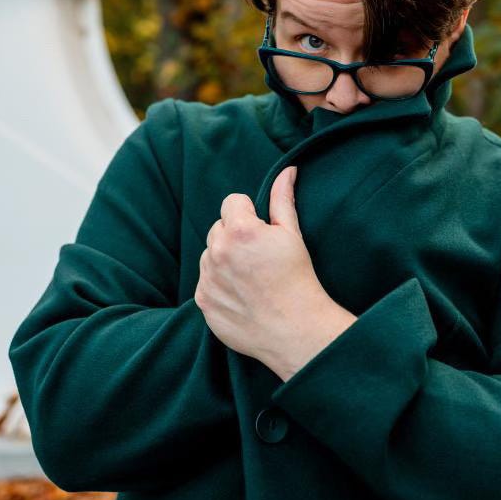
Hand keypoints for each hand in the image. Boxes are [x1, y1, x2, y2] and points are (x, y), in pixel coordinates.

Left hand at [194, 165, 356, 379]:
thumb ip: (282, 199)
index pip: (232, 202)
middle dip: (235, 236)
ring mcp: (207, 277)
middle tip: (259, 257)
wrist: (294, 328)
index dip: (249, 214)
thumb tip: (286, 171)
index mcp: (240, 230)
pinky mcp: (203, 301)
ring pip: (210, 255)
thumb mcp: (292, 234)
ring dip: (224, 259)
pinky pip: (206, 281)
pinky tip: (242, 295)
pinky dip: (219, 284)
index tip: (262, 232)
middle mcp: (217, 251)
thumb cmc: (298, 278)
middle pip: (219, 228)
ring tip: (251, 278)